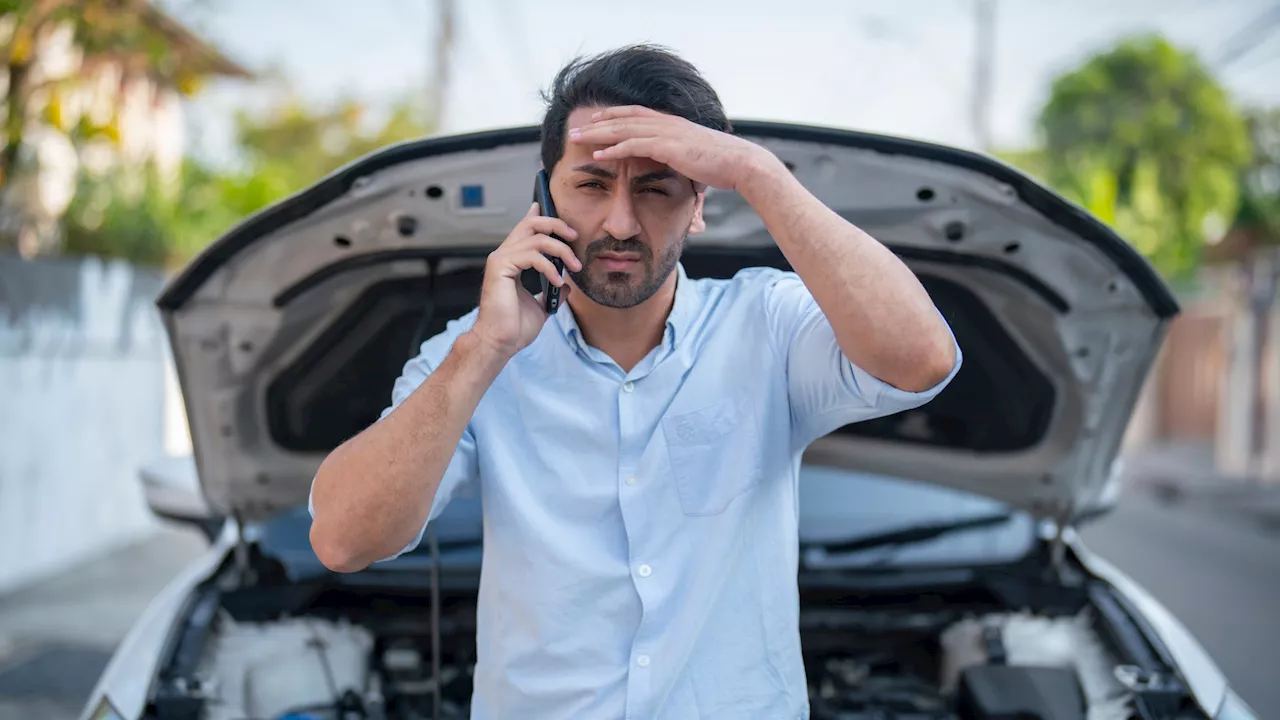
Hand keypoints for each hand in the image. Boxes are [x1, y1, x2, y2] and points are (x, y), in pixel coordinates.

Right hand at [471, 202, 581, 357]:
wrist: (501, 343)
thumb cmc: (514, 328)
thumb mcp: (541, 306)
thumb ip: (552, 290)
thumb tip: (566, 284)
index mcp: (511, 260)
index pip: (525, 229)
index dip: (541, 216)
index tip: (559, 217)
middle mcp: (504, 255)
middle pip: (531, 223)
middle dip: (556, 225)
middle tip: (574, 237)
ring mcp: (500, 259)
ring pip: (537, 238)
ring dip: (562, 251)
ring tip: (575, 268)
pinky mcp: (500, 267)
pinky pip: (532, 255)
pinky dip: (550, 267)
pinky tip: (558, 281)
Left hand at [567, 106, 784, 192]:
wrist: (740, 163)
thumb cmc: (722, 165)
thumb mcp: (696, 156)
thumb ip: (681, 158)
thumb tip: (676, 168)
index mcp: (672, 123)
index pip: (636, 113)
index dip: (614, 115)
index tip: (595, 120)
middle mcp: (666, 123)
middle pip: (624, 118)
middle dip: (597, 123)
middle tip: (575, 129)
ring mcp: (666, 133)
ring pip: (623, 129)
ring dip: (598, 134)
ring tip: (577, 139)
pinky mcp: (668, 147)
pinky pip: (634, 145)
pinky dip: (614, 149)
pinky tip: (598, 154)